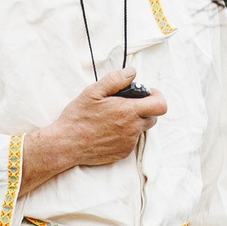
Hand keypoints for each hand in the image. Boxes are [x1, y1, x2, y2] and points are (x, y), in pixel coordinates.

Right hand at [19, 69, 166, 192]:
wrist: (66, 144)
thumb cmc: (78, 117)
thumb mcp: (93, 92)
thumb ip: (115, 79)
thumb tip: (132, 72)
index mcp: (129, 112)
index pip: (160, 105)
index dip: (157, 97)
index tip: (147, 93)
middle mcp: (133, 129)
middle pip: (152, 117)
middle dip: (144, 109)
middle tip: (126, 104)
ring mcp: (129, 143)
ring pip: (140, 129)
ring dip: (133, 122)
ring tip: (112, 117)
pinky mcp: (123, 153)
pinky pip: (131, 141)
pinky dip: (124, 134)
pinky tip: (107, 130)